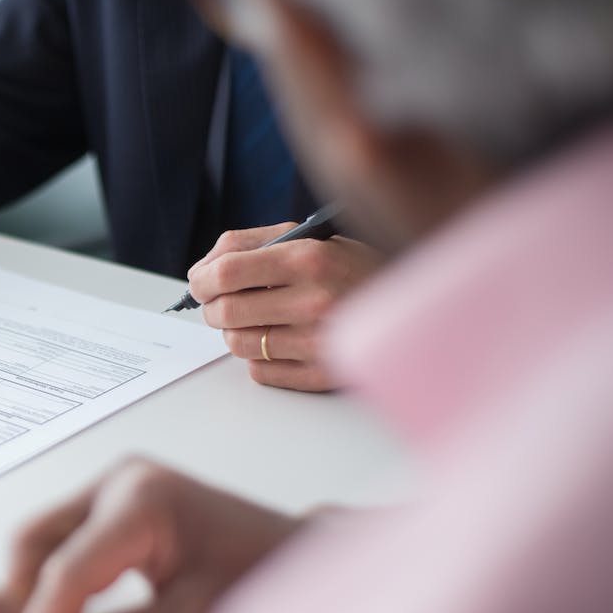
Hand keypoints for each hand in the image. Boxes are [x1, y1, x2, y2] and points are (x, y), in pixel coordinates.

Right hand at [8, 458, 300, 612]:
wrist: (300, 555)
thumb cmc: (262, 578)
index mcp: (142, 500)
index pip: (67, 569)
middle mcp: (119, 480)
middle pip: (35, 541)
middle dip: (23, 602)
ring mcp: (114, 486)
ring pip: (42, 540)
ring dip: (34, 593)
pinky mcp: (114, 503)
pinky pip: (63, 540)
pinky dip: (55, 583)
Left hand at [187, 224, 382, 391]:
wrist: (412, 303)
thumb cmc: (351, 267)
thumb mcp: (308, 239)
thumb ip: (249, 245)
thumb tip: (202, 270)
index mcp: (308, 259)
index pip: (225, 274)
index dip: (201, 280)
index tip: (199, 283)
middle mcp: (314, 300)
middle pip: (226, 313)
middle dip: (213, 309)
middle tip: (221, 304)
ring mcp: (319, 342)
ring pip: (239, 345)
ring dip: (236, 332)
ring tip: (257, 319)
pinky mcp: (322, 374)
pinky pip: (260, 372)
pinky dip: (260, 357)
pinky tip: (280, 341)